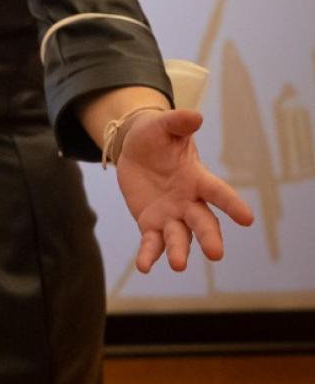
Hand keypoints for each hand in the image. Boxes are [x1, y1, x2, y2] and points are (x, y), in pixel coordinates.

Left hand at [116, 108, 254, 272]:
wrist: (135, 150)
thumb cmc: (156, 137)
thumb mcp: (163, 126)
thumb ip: (178, 123)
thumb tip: (194, 116)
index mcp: (197, 178)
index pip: (218, 192)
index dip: (232, 204)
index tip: (247, 218)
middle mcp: (188, 201)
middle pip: (202, 222)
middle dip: (209, 237)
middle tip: (216, 253)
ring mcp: (171, 215)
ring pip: (179, 237)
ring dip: (179, 251)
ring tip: (178, 265)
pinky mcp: (151, 223)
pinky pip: (151, 242)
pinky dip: (148, 254)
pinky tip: (144, 267)